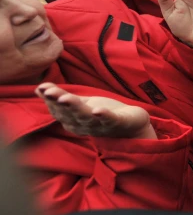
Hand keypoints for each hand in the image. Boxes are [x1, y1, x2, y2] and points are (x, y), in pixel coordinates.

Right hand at [37, 82, 155, 139]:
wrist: (132, 126)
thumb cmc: (102, 114)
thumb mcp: (81, 104)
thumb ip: (61, 98)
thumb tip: (39, 89)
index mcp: (74, 121)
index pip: (59, 111)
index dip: (50, 100)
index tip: (42, 88)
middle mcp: (84, 125)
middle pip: (70, 114)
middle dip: (59, 103)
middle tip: (49, 92)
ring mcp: (101, 125)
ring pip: (86, 117)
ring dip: (75, 108)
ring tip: (66, 98)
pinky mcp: (117, 123)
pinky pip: (109, 120)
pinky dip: (103, 116)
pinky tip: (98, 110)